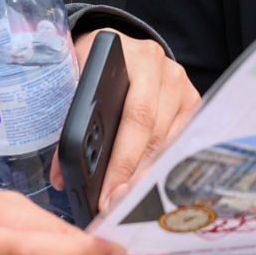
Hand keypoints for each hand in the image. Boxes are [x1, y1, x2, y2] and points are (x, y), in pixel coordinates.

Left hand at [77, 31, 198, 213]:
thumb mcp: (74, 78)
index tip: (106, 191)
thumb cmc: (91, 67)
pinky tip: (146, 186)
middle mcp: (165, 70)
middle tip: (114, 207)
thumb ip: (70, 118)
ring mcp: (182, 86)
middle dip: (132, 176)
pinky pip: (179, 142)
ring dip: (146, 176)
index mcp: (135, 57)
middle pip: (154, 135)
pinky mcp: (192, 102)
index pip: (137, 115)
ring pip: (168, 143)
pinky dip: (161, 166)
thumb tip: (62, 175)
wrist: (115, 48)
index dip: (122, 158)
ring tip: (125, 203)